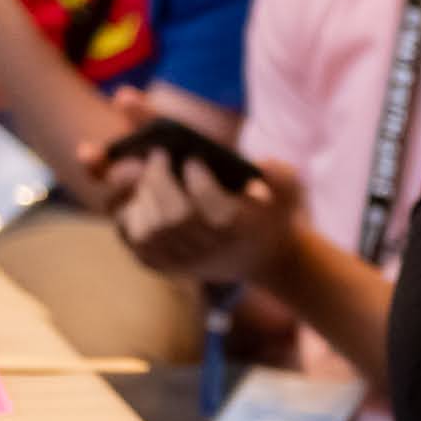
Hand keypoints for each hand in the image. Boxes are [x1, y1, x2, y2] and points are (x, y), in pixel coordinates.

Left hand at [107, 142, 304, 289]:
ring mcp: (184, 261)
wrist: (261, 257)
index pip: (210, 205)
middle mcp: (210, 250)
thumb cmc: (270, 216)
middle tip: (159, 154)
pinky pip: (135, 239)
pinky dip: (132, 214)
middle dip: (160, 179)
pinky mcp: (164, 266)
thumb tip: (261, 164)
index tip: (195, 159)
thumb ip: (281, 176)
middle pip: (174, 216)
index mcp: (239, 230)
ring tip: (151, 173)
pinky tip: (143, 196)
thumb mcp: (288, 193)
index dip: (197, 178)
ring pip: (150, 228)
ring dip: (144, 194)